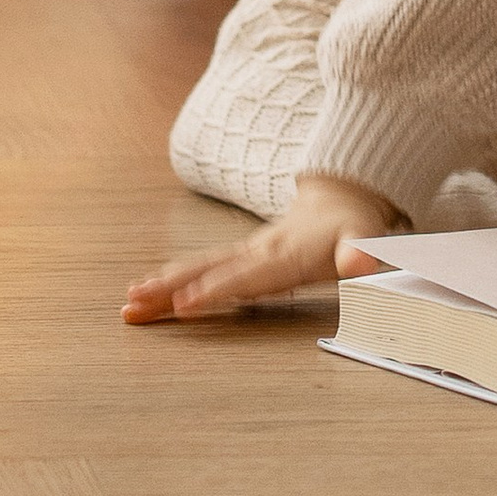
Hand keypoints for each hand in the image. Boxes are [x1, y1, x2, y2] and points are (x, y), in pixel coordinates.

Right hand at [124, 171, 399, 321]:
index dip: (219, 288)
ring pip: (200, 269)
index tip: (185, 302)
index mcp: (286, 254)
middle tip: (135, 303)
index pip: (248, 275)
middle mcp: (260, 252)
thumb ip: (362, 251)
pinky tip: (152, 295)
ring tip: (130, 303)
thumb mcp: (366, 236)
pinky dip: (175, 282)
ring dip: (164, 286)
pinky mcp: (242, 256)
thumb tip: (360, 263)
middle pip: (210, 270)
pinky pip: (205, 269)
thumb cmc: (353, 224)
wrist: (343, 192)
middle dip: (172, 288)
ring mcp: (248, 252)